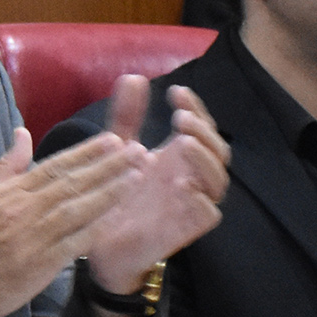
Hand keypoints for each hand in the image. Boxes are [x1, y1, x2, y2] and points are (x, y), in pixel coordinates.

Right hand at [0, 129, 135, 316]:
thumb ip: (3, 166)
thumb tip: (23, 134)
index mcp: (10, 192)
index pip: (55, 166)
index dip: (87, 153)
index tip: (113, 140)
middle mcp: (26, 211)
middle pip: (74, 184)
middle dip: (109, 167)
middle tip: (139, 152)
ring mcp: (35, 238)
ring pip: (81, 209)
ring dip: (111, 192)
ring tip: (138, 177)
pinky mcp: (42, 265)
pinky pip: (76, 243)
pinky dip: (97, 229)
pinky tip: (118, 217)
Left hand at [78, 79, 228, 295]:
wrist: (99, 240)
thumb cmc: (115, 191)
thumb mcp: (117, 148)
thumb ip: (126, 116)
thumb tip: (133, 77)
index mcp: (179, 156)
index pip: (201, 127)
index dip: (196, 108)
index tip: (175, 92)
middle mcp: (191, 176)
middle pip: (218, 150)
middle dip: (205, 131)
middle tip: (181, 118)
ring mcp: (191, 203)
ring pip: (218, 181)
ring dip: (205, 159)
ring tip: (183, 143)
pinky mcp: (184, 229)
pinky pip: (206, 215)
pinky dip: (200, 200)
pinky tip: (183, 185)